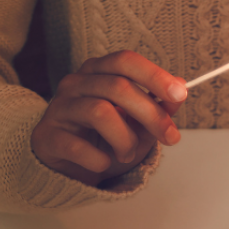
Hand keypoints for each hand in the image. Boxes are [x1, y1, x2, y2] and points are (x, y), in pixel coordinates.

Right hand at [31, 50, 186, 185]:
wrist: (68, 167)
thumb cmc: (105, 139)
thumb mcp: (138, 123)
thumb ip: (158, 106)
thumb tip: (181, 88)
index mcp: (99, 72)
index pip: (126, 61)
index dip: (154, 75)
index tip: (180, 94)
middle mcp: (76, 83)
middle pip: (118, 87)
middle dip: (151, 114)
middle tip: (170, 137)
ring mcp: (59, 108)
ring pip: (100, 112)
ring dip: (125, 139)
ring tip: (128, 154)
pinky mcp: (47, 136)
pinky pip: (77, 146)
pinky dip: (99, 159)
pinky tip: (103, 164)